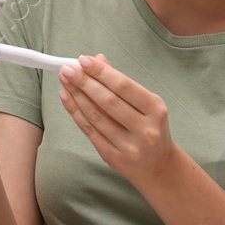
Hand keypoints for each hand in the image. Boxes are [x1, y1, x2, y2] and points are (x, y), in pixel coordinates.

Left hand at [58, 54, 178, 180]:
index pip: (124, 86)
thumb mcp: (146, 104)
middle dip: (84, 82)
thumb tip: (98, 59)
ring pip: (96, 117)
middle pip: (108, 101)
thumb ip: (122, 82)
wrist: (158, 166)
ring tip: (65, 80)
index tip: (84, 60)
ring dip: (77, 95)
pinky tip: (66, 98)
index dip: (101, 72)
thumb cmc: (150, 128)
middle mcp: (145, 129)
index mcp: (156, 110)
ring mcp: (129, 146)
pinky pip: (90, 131)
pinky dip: (75, 112)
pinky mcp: (114, 158)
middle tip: (68, 69)